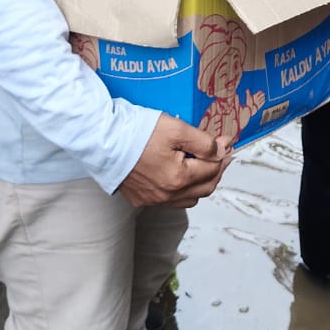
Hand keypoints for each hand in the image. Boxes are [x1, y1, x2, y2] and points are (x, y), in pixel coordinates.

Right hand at [117, 114, 231, 207]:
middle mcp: (167, 195)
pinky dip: (181, 189)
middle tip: (221, 154)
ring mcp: (153, 200)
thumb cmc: (136, 133)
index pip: (213, 169)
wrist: (103, 140)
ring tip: (203, 164)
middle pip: (205, 188)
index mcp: (179, 179)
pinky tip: (180, 175)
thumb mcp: (177, 129)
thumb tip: (221, 150)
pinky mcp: (141, 199)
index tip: (226, 141)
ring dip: (201, 183)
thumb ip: (204, 142)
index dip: (223, 154)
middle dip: (217, 170)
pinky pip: (170, 200)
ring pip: (189, 198)